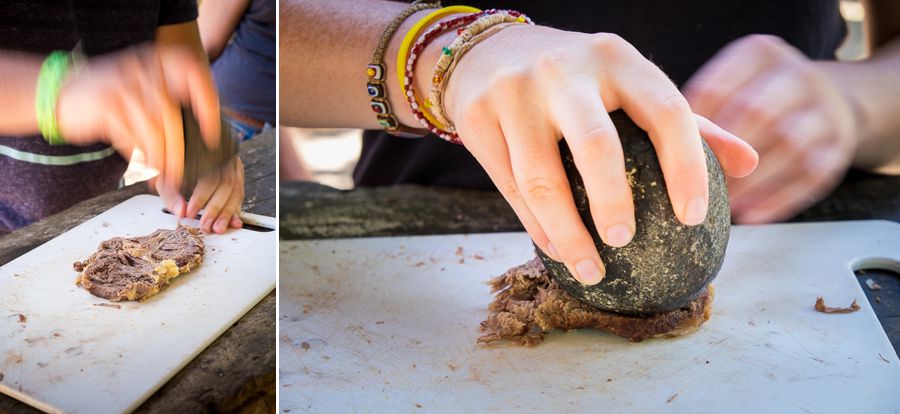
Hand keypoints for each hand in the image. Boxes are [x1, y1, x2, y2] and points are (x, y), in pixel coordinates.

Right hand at [56, 43, 220, 199]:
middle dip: (179, 151)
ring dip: (162, 161)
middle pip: (172, 116)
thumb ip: (167, 102)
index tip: (212, 130)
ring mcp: (123, 85)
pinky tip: (146, 171)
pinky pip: (133, 138)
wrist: (57, 92)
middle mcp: (142, 68)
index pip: (193, 72)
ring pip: (154, 131)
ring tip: (166, 179)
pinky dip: (142, 160)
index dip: (208, 101)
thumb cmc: (108, 96)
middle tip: (182, 173)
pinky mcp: (107, 105)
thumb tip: (200, 139)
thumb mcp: (140, 85)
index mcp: (156, 60)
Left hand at [157, 156, 244, 233]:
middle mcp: (225, 158)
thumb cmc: (173, 166)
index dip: (201, 197)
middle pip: (226, 185)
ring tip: (218, 228)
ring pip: (236, 191)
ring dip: (227, 213)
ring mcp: (234, 166)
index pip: (208, 176)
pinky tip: (234, 222)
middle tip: (205, 226)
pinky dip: (235, 210)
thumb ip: (171, 194)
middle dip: (216, 209)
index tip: (190, 212)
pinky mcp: (237, 177)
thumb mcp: (165, 177)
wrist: (182, 152)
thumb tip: (181, 212)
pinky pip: (240, 195)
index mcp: (207, 153)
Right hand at [436, 25, 757, 284]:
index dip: (687, 167)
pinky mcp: (475, 117)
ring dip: (566, 234)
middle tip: (626, 243)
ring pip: (540, 177)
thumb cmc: (576, 79)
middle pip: (595, 145)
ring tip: (591, 269)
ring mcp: (514, 92)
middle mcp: (563, 69)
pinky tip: (555, 248)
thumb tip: (747, 165)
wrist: (488, 53)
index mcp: (616, 58)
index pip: (666, 110)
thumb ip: (686, 122)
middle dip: (613, 202)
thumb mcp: (628, 82)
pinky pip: (508, 185)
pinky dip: (534, 225)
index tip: (693, 218)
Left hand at [684, 34, 857, 223]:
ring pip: (787, 146)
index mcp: (760, 53)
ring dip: (749, 182)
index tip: (669, 155)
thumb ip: (701, 108)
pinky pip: (810, 177)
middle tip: (693, 186)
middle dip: (721, 155)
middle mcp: (798, 74)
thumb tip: (660, 148)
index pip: (718, 86)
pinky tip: (749, 216)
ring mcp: (825, 109)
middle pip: (756, 112)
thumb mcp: (734, 83)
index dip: (692, 125)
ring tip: (719, 206)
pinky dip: (777, 200)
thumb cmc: (760, 97)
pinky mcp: (839, 146)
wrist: (832, 100)